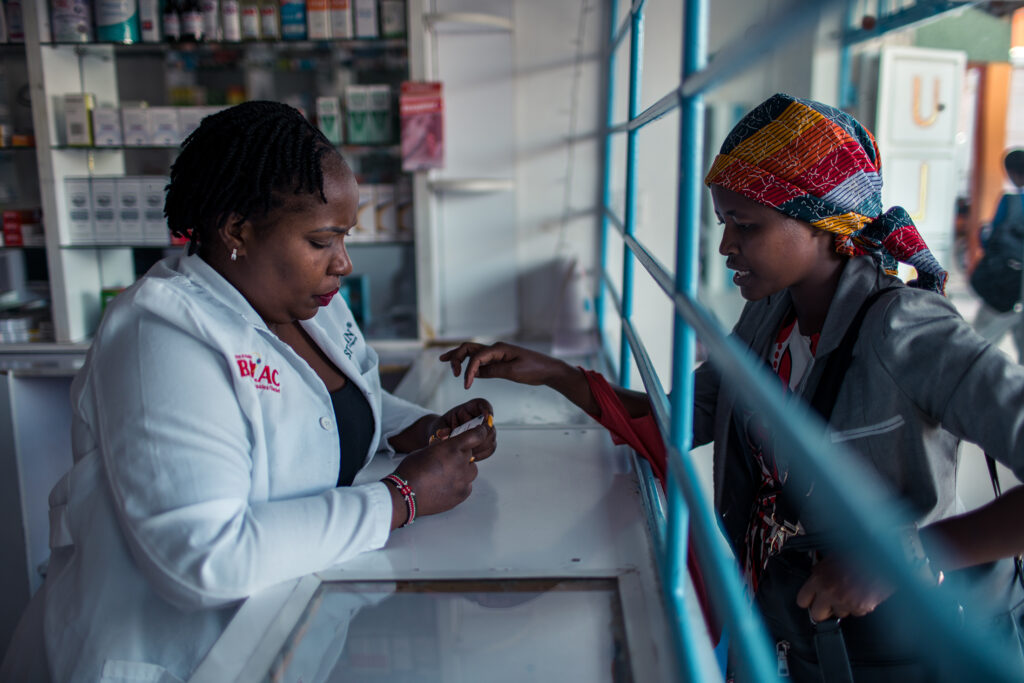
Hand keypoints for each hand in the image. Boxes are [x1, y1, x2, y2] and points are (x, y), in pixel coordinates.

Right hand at [388, 424, 489, 526]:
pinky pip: (467, 485)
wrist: (404, 495)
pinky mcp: (462, 494)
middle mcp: (460, 463)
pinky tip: (446, 485)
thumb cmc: (411, 471)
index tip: (483, 431)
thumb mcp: (426, 450)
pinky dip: (460, 484)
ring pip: (471, 470)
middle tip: (448, 460)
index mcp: (451, 448)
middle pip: (470, 454)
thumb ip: (442, 448)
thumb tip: (448, 448)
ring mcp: (463, 480)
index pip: (476, 436)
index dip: (481, 432)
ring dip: (463, 469)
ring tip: (446, 474)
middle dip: (461, 454)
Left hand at [426, 398, 496, 461]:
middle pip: (489, 424)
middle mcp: (479, 419)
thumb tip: (443, 434)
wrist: (440, 439)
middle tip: (472, 442)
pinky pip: (490, 448)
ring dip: (482, 446)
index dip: (487, 409)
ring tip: (469, 453)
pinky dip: (482, 454)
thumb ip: (442, 429)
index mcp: (469, 409)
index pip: (482, 404)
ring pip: (491, 437)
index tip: (485, 417)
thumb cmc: (441, 429)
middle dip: (482, 434)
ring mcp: (483, 431)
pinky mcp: (484, 442)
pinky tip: (472, 457)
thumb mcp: (439, 426)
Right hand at [439, 342, 569, 389]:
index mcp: (499, 349)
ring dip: (459, 357)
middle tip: (449, 370)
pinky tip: (462, 369)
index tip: (466, 385)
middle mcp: (495, 349)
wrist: (548, 370)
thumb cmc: (534, 369)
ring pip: (473, 353)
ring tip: (445, 361)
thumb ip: (494, 371)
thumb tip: (477, 372)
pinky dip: (469, 364)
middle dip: (456, 357)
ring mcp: (497, 354)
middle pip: (469, 348)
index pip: (476, 357)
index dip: (468, 370)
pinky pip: (480, 361)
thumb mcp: (514, 372)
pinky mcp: (499, 361)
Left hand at [796, 554, 892, 620]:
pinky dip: (858, 605)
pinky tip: (861, 593)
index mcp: (818, 579)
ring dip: (842, 606)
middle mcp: (829, 592)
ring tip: (850, 591)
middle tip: (828, 602)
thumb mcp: (830, 558)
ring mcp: (845, 602)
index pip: (802, 601)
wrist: (880, 555)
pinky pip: (856, 612)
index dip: (807, 600)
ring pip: (839, 614)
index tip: (811, 600)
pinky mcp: (861, 608)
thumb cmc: (856, 552)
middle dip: (823, 609)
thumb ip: (820, 572)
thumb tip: (815, 579)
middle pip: (817, 615)